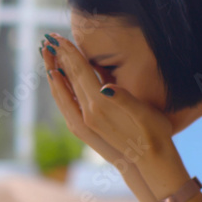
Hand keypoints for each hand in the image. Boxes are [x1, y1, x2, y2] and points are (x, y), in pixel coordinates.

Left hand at [40, 34, 173, 168]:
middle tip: (47, 39)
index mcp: (100, 106)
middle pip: (67, 79)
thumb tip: (106, 86)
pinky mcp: (84, 129)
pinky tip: (59, 82)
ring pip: (62, 92)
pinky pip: (66, 103)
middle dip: (57, 58)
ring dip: (54, 72)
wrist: (149, 165)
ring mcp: (83, 123)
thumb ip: (124, 99)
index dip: (69, 52)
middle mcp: (87, 114)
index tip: (57, 36)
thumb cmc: (154, 135)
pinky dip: (59, 89)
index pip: (80, 71)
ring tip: (48, 57)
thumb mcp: (145, 115)